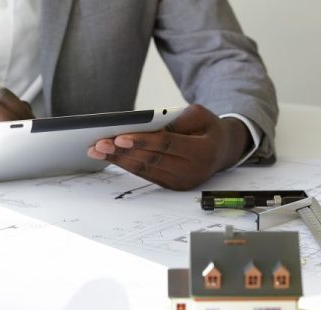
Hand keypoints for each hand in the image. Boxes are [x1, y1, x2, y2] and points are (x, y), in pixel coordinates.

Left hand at [88, 104, 251, 189]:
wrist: (223, 150)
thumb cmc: (209, 128)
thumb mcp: (199, 114)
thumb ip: (175, 120)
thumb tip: (145, 127)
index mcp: (202, 151)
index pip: (167, 145)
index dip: (142, 141)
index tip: (119, 137)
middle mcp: (192, 170)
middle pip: (152, 160)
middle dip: (122, 152)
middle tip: (99, 144)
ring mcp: (182, 181)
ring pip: (146, 170)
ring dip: (119, 160)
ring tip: (98, 150)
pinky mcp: (173, 185)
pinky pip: (147, 175)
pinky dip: (128, 165)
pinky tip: (112, 157)